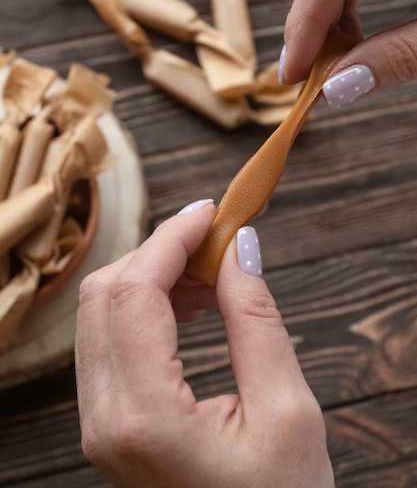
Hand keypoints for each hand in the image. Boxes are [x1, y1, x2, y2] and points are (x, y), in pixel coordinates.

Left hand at [75, 200, 333, 487]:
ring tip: (213, 274)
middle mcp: (104, 420)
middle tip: (216, 239)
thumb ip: (256, 318)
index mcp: (145, 419)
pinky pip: (113, 340)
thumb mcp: (288, 409)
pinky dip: (149, 307)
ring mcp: (99, 424)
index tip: (211, 210)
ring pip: (103, 313)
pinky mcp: (108, 422)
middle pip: (106, 294)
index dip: (171, 238)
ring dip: (154, 276)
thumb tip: (240, 245)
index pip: (134, 292)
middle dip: (160, 251)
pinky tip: (193, 303)